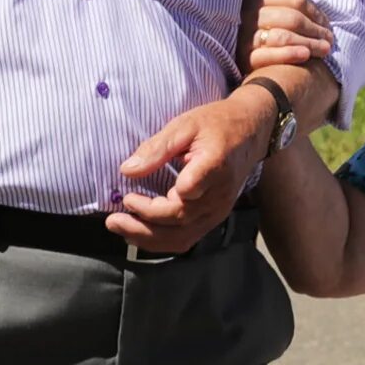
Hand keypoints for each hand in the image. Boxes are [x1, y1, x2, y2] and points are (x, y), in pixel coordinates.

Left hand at [108, 87, 276, 253]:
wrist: (252, 132)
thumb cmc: (216, 123)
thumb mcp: (184, 125)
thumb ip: (157, 148)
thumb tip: (127, 170)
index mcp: (213, 166)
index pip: (186, 197)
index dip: (155, 206)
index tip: (128, 196)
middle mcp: (219, 195)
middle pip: (178, 222)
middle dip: (141, 226)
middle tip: (112, 220)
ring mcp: (219, 209)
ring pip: (182, 237)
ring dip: (148, 239)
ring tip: (120, 228)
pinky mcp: (215, 216)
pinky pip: (188, 237)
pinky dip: (162, 240)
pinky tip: (140, 233)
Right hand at [238, 0, 334, 72]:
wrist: (261, 64)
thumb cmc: (274, 25)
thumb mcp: (280, 3)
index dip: (313, 11)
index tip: (325, 23)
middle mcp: (247, 15)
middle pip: (290, 18)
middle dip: (314, 29)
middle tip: (329, 39)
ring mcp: (245, 37)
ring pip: (281, 37)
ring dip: (308, 43)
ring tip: (324, 49)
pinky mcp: (246, 59)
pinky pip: (266, 56)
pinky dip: (288, 54)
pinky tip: (305, 55)